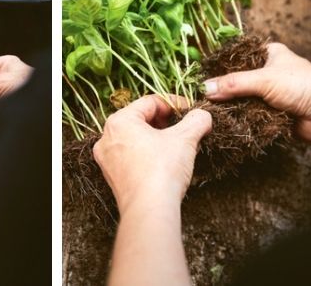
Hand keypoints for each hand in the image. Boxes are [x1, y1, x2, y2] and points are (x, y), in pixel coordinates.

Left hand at [93, 95, 211, 212]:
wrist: (149, 209)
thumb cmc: (162, 170)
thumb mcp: (185, 139)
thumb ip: (197, 120)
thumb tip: (203, 116)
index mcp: (119, 122)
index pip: (150, 102)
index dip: (175, 103)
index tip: (191, 111)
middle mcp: (107, 138)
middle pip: (141, 119)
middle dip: (166, 122)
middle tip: (186, 128)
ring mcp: (108, 159)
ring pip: (137, 139)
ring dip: (159, 138)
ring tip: (179, 146)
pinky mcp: (113, 177)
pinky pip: (132, 156)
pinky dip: (149, 154)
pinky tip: (166, 162)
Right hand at [202, 43, 310, 141]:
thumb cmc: (304, 85)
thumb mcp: (264, 79)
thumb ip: (234, 84)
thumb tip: (206, 88)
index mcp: (268, 55)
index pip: (237, 59)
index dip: (220, 68)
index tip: (200, 78)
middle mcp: (269, 73)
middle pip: (239, 82)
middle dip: (224, 92)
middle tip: (202, 100)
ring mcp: (271, 95)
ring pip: (244, 101)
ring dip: (232, 108)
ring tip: (209, 114)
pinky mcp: (273, 115)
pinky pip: (252, 117)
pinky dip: (242, 121)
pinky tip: (226, 125)